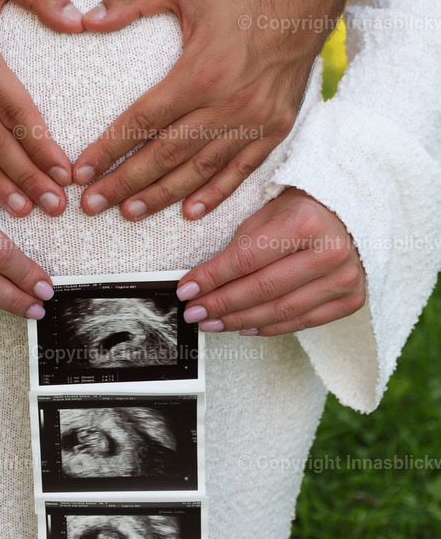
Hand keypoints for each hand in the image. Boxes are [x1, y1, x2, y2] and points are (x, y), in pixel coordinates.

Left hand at [73, 0, 371, 220]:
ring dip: (161, 195)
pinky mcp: (276, 128)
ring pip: (200, 170)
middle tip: (91, 204)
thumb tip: (84, 19)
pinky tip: (188, 211)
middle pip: (165, 155)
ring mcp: (256, 121)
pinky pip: (240, 170)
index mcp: (202, 71)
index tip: (81, 171)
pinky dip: (214, 194)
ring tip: (128, 212)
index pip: (142, 121)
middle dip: (124, 183)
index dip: (108, 149)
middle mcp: (229, 104)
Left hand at [175, 188, 365, 335]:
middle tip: (193, 312)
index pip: (246, 259)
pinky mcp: (351, 300)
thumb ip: (240, 246)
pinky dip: (269, 327)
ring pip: (280, 311)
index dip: (212, 277)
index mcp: (305, 223)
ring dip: (239, 321)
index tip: (186, 289)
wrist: (351, 218)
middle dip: (221, 303)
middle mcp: (329, 253)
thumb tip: (203, 281)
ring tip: (212, 323)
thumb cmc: (303, 211)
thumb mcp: (268, 213)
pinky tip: (245, 327)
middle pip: (262, 289)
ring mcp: (344, 279)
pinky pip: (302, 322)